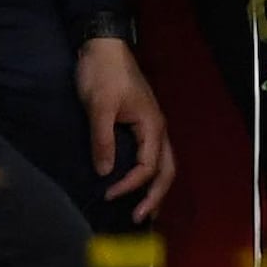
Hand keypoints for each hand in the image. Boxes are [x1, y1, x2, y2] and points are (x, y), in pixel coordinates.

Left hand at [76, 34, 176, 220]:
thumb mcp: (99, 106)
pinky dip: (148, 175)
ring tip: (144, 210)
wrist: (104, 47)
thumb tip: (105, 172)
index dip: (130, 185)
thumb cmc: (103, 74)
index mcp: (152, 125)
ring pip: (163, 164)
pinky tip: (136, 184)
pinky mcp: (141, 124)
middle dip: (156, 197)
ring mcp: (152, 127)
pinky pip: (152, 156)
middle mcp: (158, 129)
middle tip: (139, 219)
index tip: (107, 194)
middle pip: (167, 170)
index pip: (148, 167)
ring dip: (155, 189)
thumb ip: (103, 139)